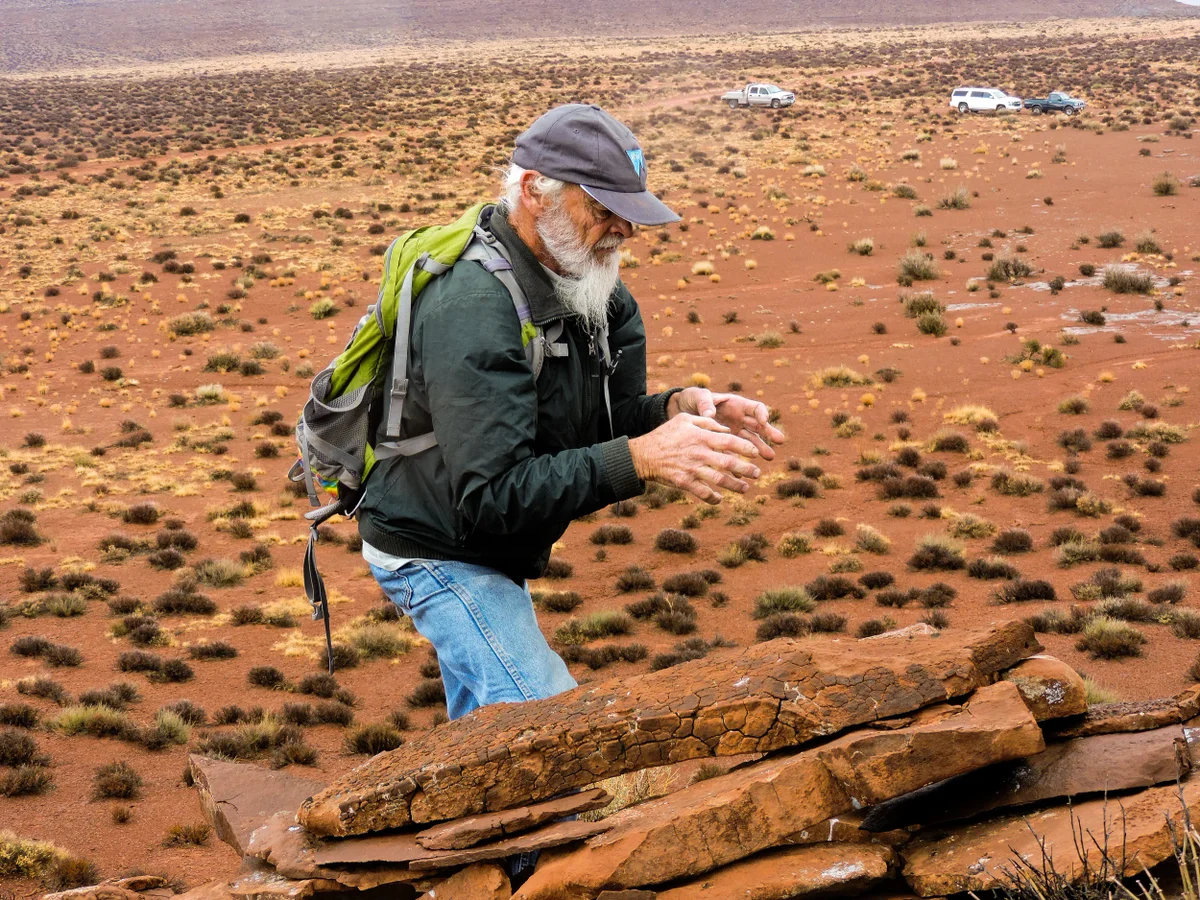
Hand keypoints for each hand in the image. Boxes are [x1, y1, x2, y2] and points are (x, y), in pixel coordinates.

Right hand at [628, 414, 762, 503]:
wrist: (643, 454)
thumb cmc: (665, 434)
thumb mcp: (684, 420)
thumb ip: (706, 422)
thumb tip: (726, 429)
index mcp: (700, 436)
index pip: (729, 442)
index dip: (745, 448)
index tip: (756, 453)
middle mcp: (698, 453)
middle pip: (728, 463)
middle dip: (746, 469)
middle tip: (757, 473)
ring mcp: (692, 469)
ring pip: (719, 480)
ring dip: (736, 486)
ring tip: (746, 488)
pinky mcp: (684, 482)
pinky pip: (703, 493)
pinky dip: (714, 498)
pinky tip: (720, 499)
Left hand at [667, 387, 785, 459]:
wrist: (680, 412)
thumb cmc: (692, 400)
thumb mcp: (697, 397)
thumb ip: (704, 404)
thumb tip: (710, 414)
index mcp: (735, 404)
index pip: (755, 407)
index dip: (761, 413)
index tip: (764, 421)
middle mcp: (739, 419)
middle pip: (758, 426)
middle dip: (769, 433)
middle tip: (780, 441)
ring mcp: (734, 432)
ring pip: (750, 441)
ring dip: (760, 449)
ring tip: (769, 458)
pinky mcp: (725, 445)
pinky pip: (734, 454)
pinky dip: (738, 462)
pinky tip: (743, 472)